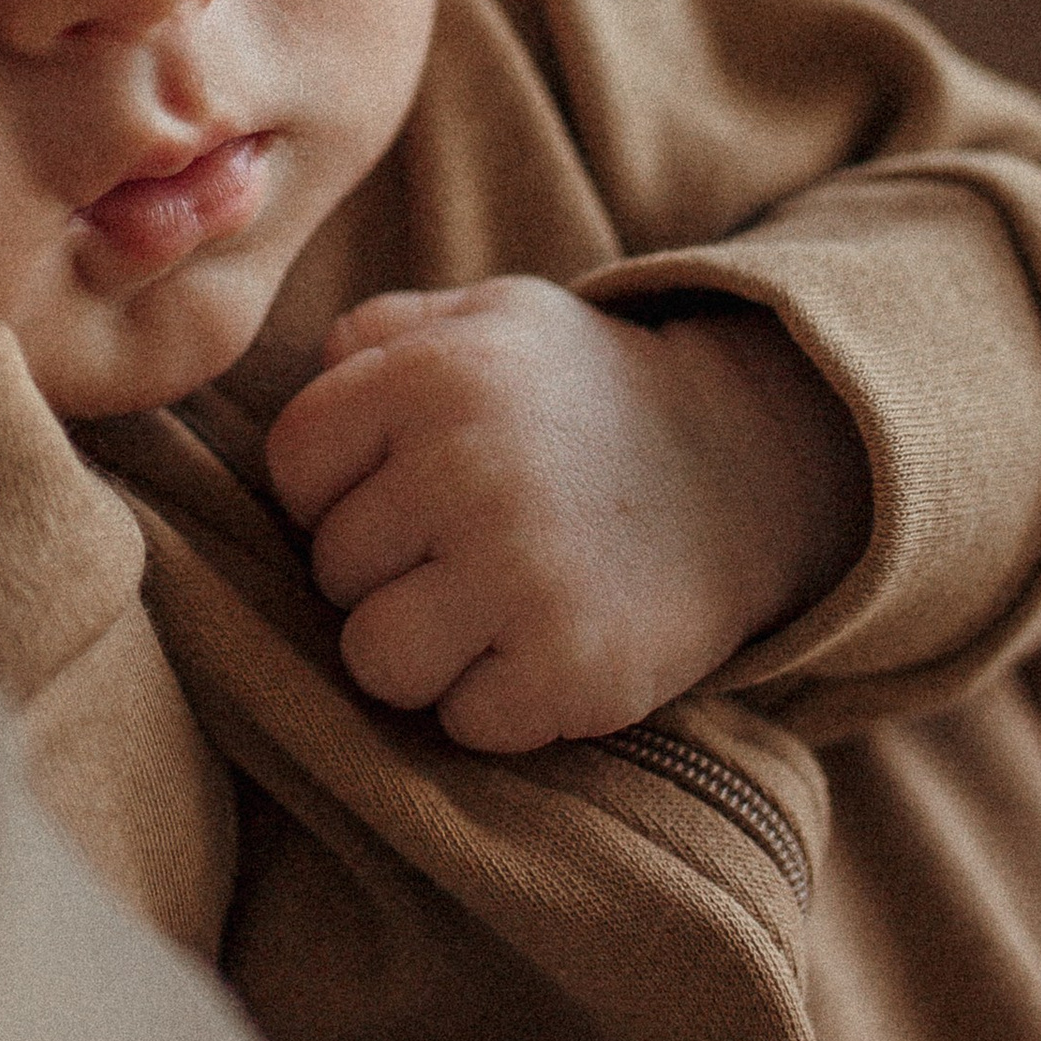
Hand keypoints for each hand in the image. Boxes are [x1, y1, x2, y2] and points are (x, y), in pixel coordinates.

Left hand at [264, 275, 868, 754]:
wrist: (746, 467)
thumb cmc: (582, 396)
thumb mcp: (492, 318)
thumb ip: (384, 329)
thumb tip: (310, 367)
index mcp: (431, 373)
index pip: (294, 464)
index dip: (337, 486)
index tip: (406, 485)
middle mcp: (465, 467)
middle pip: (331, 568)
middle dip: (387, 566)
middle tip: (472, 539)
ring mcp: (518, 573)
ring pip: (375, 659)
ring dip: (426, 647)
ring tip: (491, 603)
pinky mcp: (569, 668)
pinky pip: (463, 722)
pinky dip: (501, 701)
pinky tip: (547, 640)